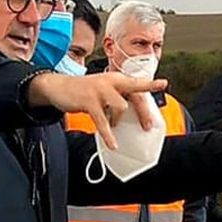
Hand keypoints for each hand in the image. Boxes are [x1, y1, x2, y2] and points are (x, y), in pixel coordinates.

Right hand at [28, 72, 168, 150]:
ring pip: (121, 107)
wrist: (59, 87)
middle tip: (147, 126)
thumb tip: (131, 113)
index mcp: (116, 78)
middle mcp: (110, 81)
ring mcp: (100, 90)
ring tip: (115, 126)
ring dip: (119, 120)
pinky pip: (103, 121)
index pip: (136, 82)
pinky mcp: (89, 102)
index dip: (150, 84)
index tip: (163, 84)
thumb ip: (117, 96)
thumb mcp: (102, 89)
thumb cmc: (84, 90)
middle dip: (143, 111)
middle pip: (134, 94)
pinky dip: (109, 134)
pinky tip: (112, 143)